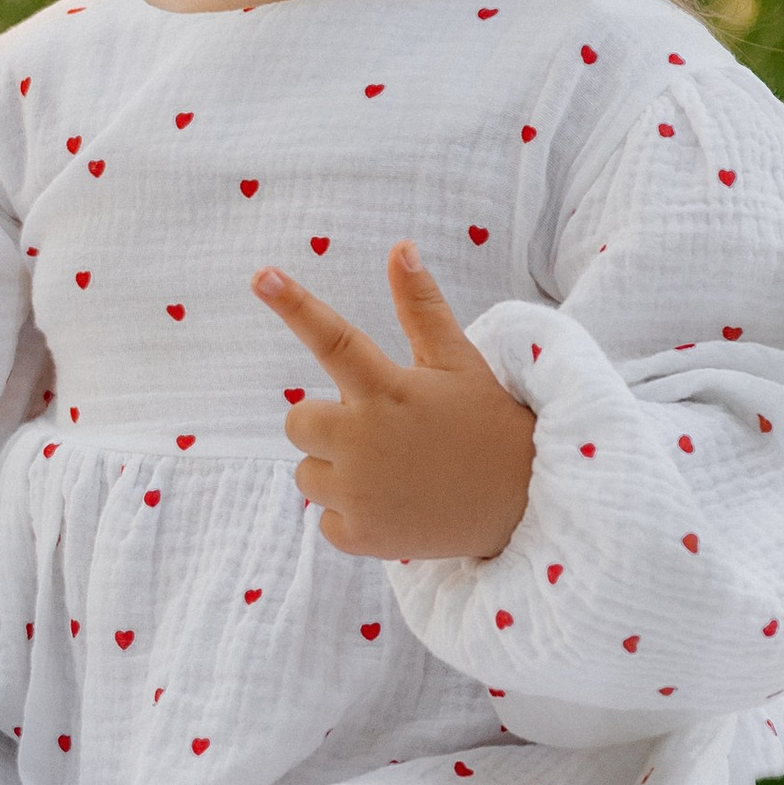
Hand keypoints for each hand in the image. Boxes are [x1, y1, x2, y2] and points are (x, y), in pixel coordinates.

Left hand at [253, 243, 536, 563]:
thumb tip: (401, 248)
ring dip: (337, 470)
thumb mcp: (459, 363)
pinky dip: (352, 515)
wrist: (523, 505)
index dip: (293, 305)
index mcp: (388, 390)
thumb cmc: (485, 424)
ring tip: (393, 472)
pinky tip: (394, 506)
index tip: (259, 275)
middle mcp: (365, 440)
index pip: (333, 339)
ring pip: (308, 472)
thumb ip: (421, 308)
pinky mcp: (359, 536)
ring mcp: (359, 493)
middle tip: (377, 432)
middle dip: (328, 424)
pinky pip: (325, 519)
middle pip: (298, 421)